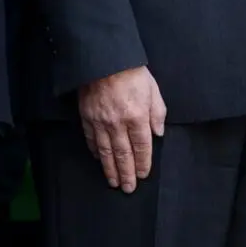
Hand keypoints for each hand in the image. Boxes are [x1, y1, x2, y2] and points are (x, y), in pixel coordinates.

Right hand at [77, 66, 166, 192]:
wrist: (104, 58)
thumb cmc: (132, 71)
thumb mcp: (153, 89)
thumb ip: (158, 113)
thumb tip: (158, 134)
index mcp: (137, 116)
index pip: (142, 147)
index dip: (143, 163)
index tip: (144, 175)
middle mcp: (118, 123)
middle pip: (123, 154)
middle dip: (127, 173)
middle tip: (129, 188)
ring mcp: (100, 121)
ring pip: (106, 151)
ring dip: (110, 169)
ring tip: (114, 182)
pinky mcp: (87, 116)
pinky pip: (91, 139)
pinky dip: (95, 152)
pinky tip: (99, 159)